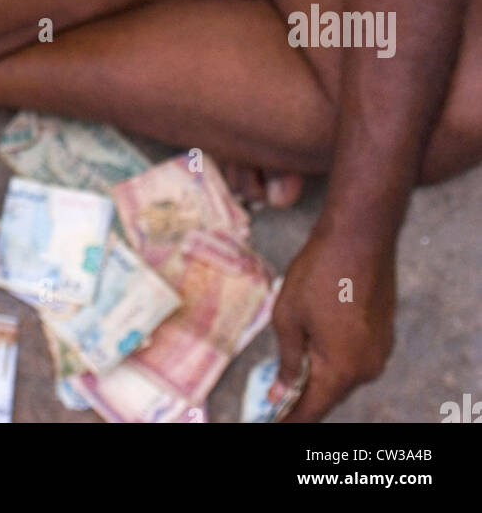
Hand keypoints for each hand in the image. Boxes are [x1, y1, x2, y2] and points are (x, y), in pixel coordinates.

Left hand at [272, 228, 395, 421]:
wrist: (360, 235)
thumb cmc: (319, 273)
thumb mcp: (288, 316)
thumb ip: (285, 360)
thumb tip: (281, 392)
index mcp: (342, 370)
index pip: (312, 410)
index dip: (289, 418)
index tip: (273, 422)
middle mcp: (368, 368)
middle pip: (330, 393)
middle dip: (304, 394)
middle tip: (275, 393)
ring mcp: (380, 350)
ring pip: (343, 373)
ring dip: (320, 371)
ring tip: (292, 364)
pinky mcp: (384, 332)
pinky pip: (355, 354)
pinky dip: (336, 354)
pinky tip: (317, 337)